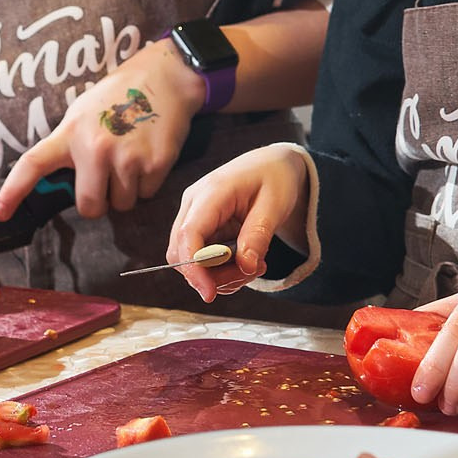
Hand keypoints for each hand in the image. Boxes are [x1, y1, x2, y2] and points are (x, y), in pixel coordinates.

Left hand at [0, 41, 205, 222]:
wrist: (164, 77)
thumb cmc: (119, 97)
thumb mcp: (82, 113)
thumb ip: (68, 145)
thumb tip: (56, 181)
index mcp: (70, 133)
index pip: (33, 165)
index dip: (13, 192)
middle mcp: (94, 147)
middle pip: (89, 207)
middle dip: (98, 202)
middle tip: (106, 180)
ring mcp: (125, 157)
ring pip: (120, 205)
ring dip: (125, 192)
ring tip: (130, 159)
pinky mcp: (154, 164)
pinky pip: (145, 195)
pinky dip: (147, 183)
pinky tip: (148, 156)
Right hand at [165, 144, 313, 301]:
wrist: (273, 164)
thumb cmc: (275, 177)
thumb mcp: (275, 204)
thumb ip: (258, 235)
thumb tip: (245, 266)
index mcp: (211, 193)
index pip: (189, 235)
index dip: (193, 268)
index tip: (209, 293)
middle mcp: (194, 206)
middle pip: (182, 253)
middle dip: (213, 275)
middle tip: (252, 271)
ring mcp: (195, 217)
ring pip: (191, 261)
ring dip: (221, 275)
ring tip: (257, 265)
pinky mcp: (202, 228)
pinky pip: (202, 260)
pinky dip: (223, 271)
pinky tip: (248, 261)